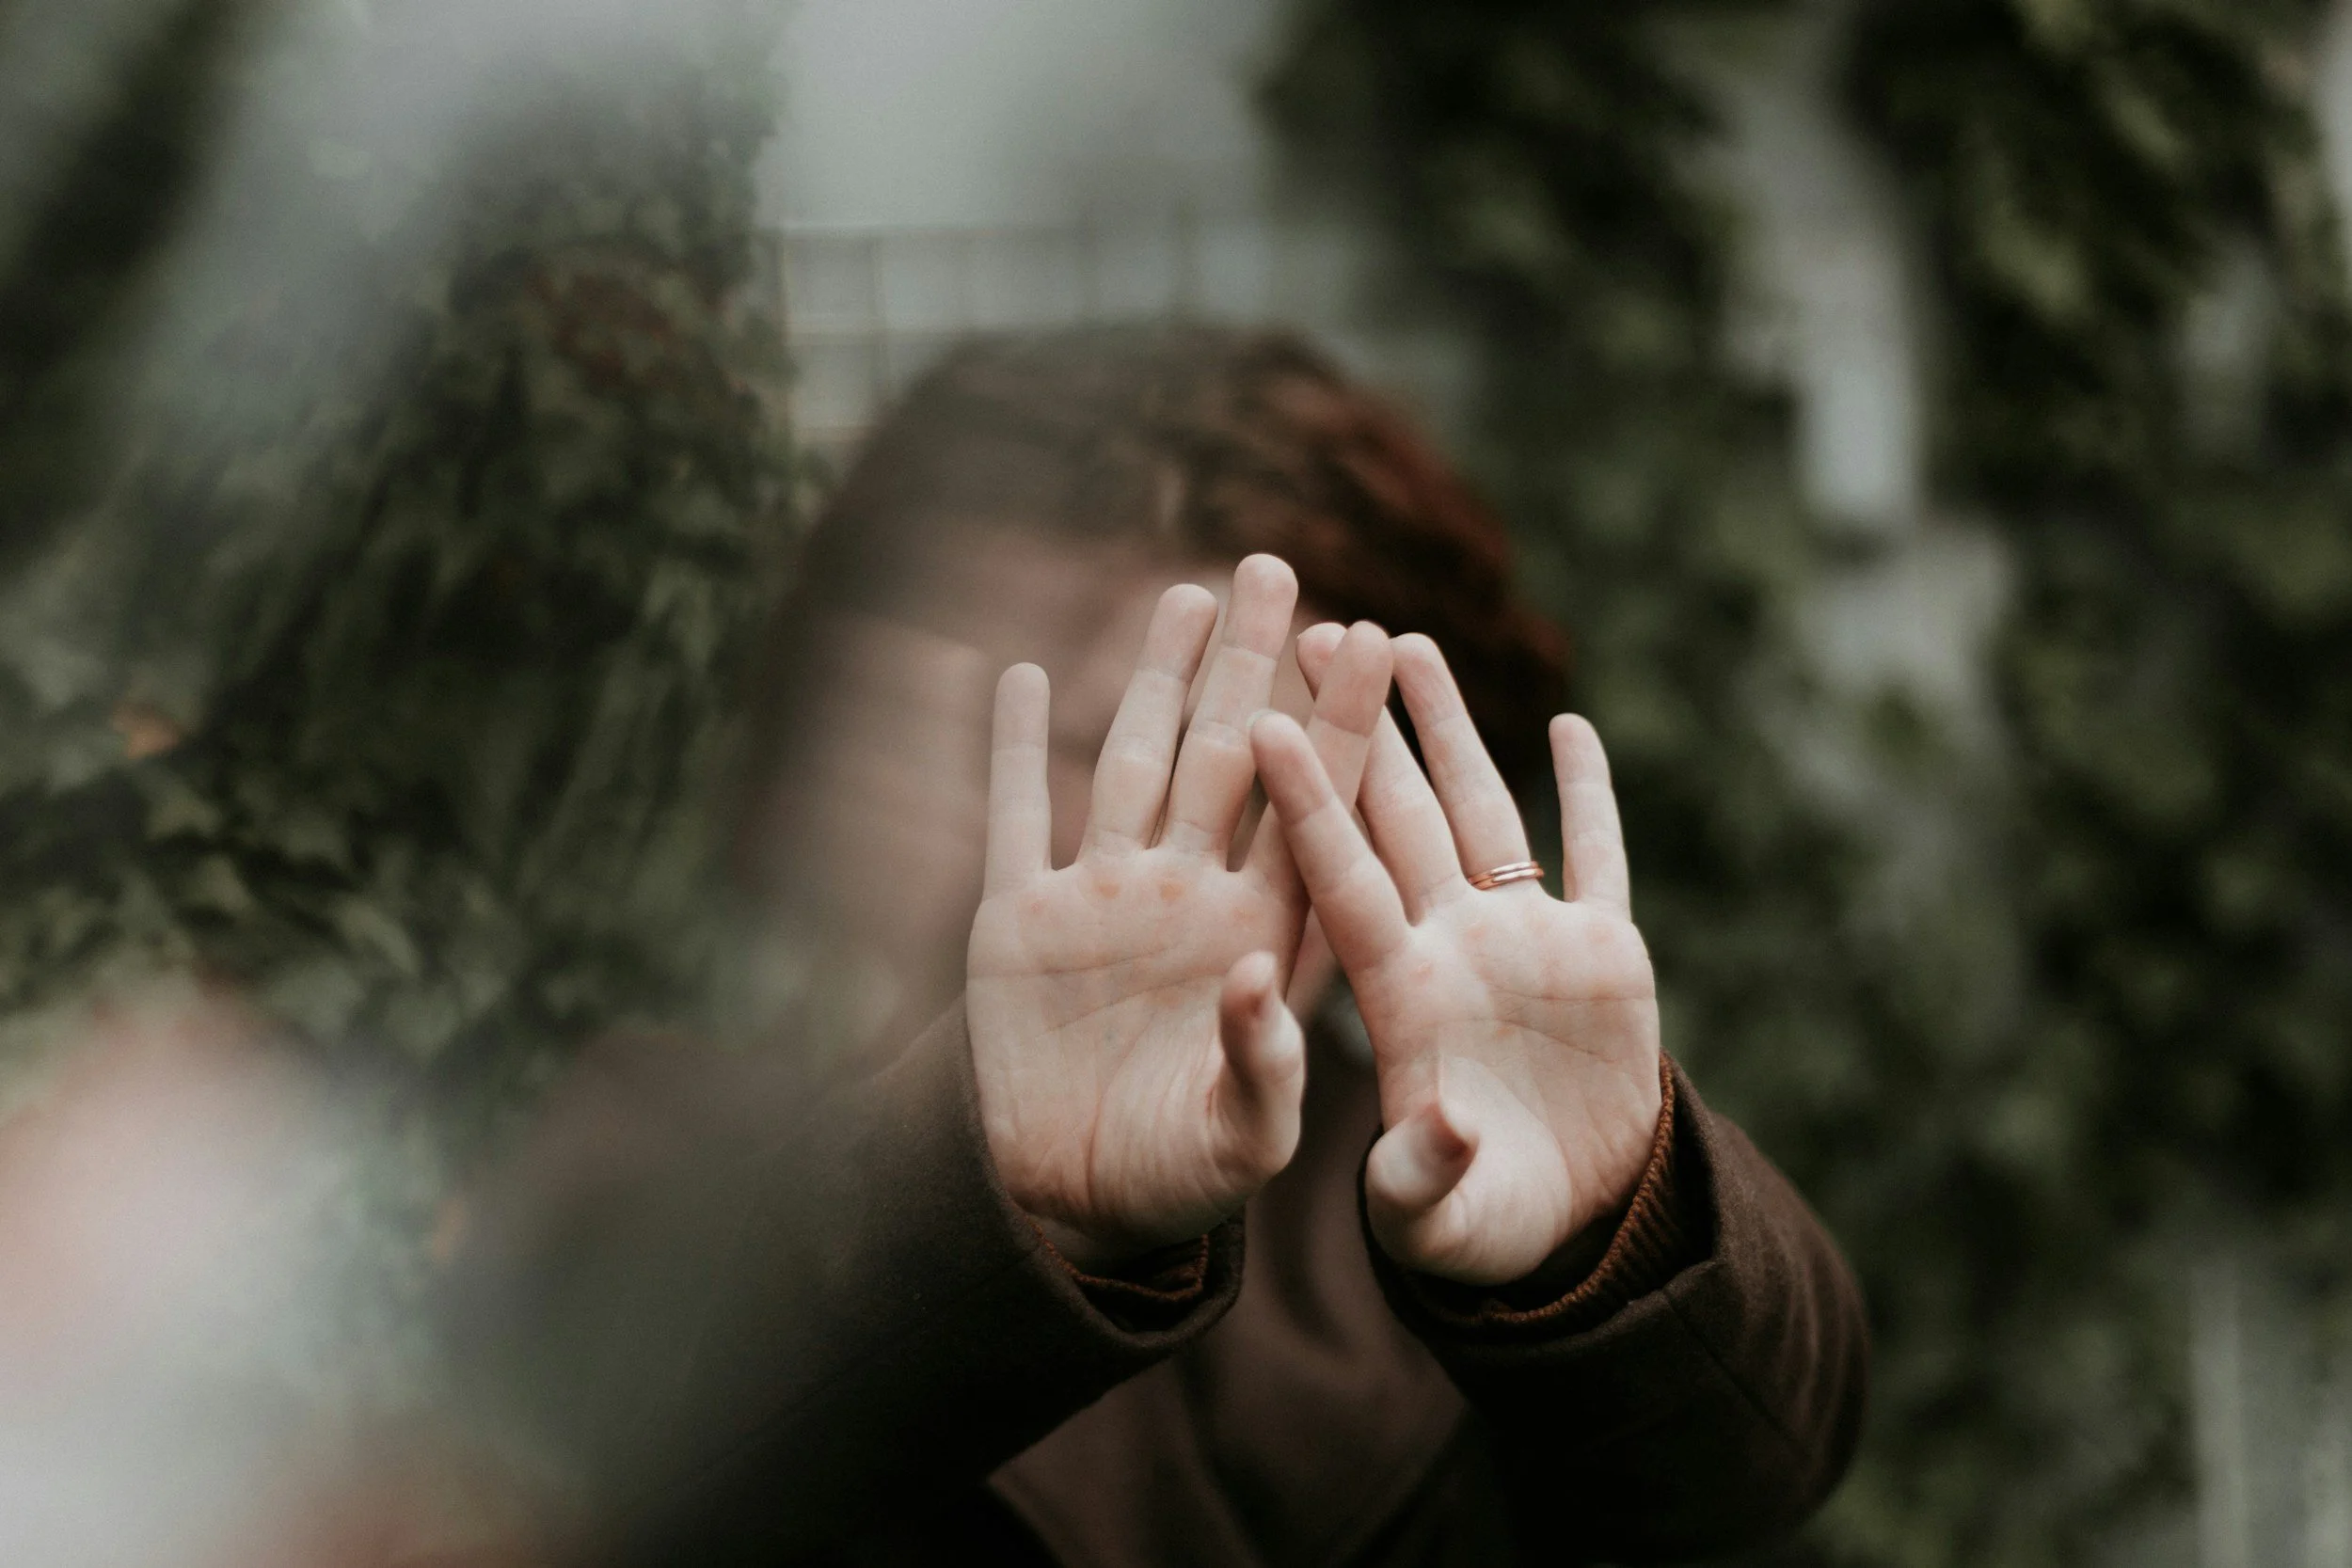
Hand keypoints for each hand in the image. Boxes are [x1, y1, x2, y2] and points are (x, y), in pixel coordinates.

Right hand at [966, 556, 1393, 1268]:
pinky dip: (1016, 749)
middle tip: (1279, 569)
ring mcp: (1105, 901)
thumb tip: (1260, 979)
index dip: (1342, 726)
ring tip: (1188, 594)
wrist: (1074, 1208)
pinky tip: (1026, 675)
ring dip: (1157, 680)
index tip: (1379, 640)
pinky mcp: (1019, 922)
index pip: (1313, 811)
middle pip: (1230, 759)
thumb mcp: (1243, 1142)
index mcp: (1263, 938)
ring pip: (1136, 763)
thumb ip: (1266, 1066)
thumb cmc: (1183, 1182)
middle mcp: (1191, 898)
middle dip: (1254, 665)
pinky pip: (1017, 817)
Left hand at [1253, 633, 1661, 1285]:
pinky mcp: (1603, 956)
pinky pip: (1597, 857)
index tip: (1265, 721)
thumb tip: (1441, 1125)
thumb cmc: (1474, 1229)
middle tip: (1318, 628)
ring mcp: (1525, 944)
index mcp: (1399, 995)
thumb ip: (1421, 1176)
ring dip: (1449, 728)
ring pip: (1481, 809)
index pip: (1340, 878)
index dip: (1308, 802)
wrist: (1565, 1227)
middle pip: (1396, 814)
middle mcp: (1451, 947)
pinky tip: (1570, 727)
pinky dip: (1590, 795)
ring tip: (1410, 642)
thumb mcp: (1433, 1221)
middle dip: (1363, 723)